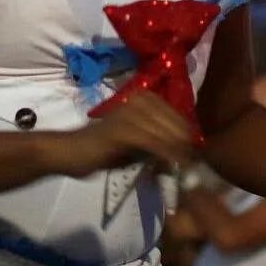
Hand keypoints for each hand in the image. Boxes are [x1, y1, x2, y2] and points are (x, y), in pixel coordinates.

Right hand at [39, 93, 197, 178]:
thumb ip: (157, 142)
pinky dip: (166, 155)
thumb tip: (182, 152)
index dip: (187, 134)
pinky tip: (173, 165)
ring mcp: (130, 113)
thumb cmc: (102, 149)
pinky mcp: (124, 129)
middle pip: (175, 122)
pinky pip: (154, 143)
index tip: (194, 153)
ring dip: (178, 151)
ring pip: (166, 132)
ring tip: (185, 167)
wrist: (71, 152)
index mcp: (142, 99)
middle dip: (185, 143)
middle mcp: (138, 100)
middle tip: (192, 163)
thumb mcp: (136, 143)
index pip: (176, 114)